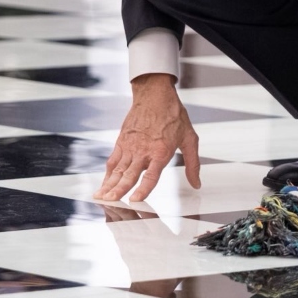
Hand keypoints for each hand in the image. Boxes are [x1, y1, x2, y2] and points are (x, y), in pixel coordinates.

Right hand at [94, 74, 201, 202]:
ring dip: (109, 184)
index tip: (135, 200)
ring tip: (100, 196)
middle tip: (110, 202)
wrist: (155, 95)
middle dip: (118, 190)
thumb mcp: (190, 138)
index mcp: (161, 151)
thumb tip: (197, 184)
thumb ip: (193, 164)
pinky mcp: (122, 141)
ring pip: (118, 169)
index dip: (143, 189)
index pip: (151, 175)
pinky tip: (104, 182)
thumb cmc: (173, 115)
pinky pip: (113, 160)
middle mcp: (143, 151)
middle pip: (129, 175)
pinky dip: (107, 173)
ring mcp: (130, 146)